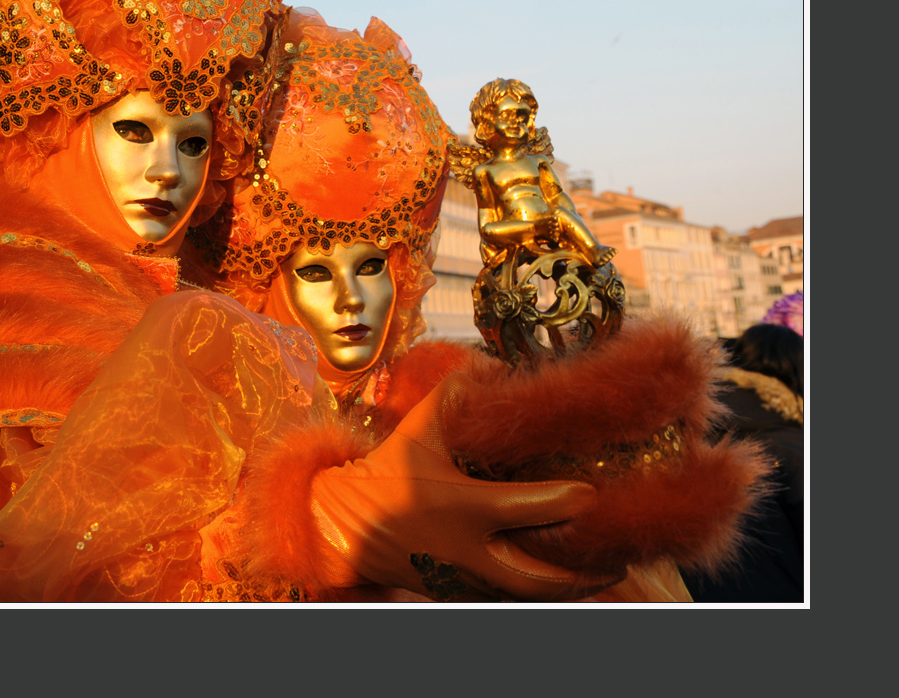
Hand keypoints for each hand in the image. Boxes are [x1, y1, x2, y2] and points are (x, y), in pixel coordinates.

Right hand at [309, 372, 605, 600]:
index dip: (568, 501)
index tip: (593, 493)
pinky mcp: (458, 591)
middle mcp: (468, 548)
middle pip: (538, 575)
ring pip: (528, 594)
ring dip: (569, 589)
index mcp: (462, 505)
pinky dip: (541, 594)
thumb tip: (493, 365)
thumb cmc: (387, 475)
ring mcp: (464, 577)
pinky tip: (564, 582)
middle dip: (582, 572)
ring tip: (605, 574)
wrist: (346, 525)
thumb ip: (456, 394)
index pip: (528, 508)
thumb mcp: (418, 429)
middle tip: (618, 560)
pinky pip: (509, 599)